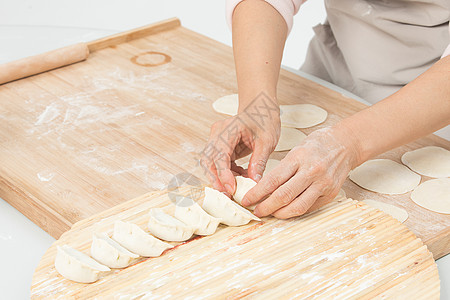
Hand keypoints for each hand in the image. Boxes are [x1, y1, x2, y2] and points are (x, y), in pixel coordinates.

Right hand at [200, 97, 279, 194]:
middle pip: (208, 161)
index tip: (231, 189)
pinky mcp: (221, 148)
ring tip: (237, 188)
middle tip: (227, 195)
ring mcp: (217, 141)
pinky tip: (242, 177)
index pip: (220, 155)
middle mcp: (217, 134)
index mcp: (228, 129)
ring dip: (222, 178)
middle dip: (216, 179)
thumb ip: (259, 161)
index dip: (223, 174)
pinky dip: (228, 174)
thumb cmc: (264, 119)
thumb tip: (254, 182)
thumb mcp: (267, 140)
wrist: (261, 108)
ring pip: (211, 164)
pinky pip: (220, 164)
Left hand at [242, 127, 359, 218]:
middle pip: (284, 196)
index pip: (273, 180)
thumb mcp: (296, 149)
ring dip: (280, 213)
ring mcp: (323, 184)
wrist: (346, 144)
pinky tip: (287, 210)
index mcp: (299, 157)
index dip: (257, 193)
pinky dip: (296, 211)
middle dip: (266, 207)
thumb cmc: (318, 144)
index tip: (247, 199)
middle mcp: (312, 171)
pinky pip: (310, 207)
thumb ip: (283, 169)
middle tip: (256, 211)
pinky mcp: (331, 194)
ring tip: (270, 213)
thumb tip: (263, 188)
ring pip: (297, 206)